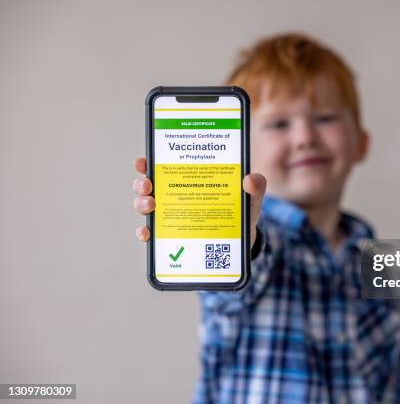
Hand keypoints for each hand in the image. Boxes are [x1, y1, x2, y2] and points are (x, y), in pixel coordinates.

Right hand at [132, 157, 266, 250]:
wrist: (242, 242)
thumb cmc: (242, 212)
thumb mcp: (251, 199)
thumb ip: (255, 187)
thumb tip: (250, 179)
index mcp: (190, 180)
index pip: (164, 166)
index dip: (148, 162)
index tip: (143, 161)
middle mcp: (175, 195)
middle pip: (148, 185)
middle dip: (141, 183)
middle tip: (147, 185)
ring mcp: (171, 216)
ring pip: (145, 207)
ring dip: (141, 204)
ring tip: (149, 205)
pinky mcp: (171, 237)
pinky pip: (152, 235)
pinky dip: (145, 233)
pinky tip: (147, 234)